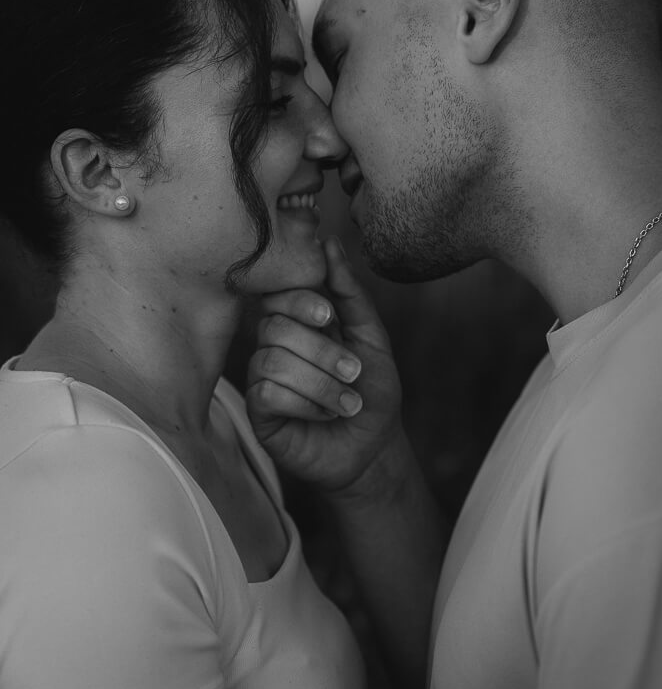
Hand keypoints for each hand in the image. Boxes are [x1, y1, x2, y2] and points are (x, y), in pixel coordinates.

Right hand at [246, 238, 402, 495]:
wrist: (374, 447)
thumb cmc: (372, 390)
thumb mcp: (371, 336)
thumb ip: (349, 291)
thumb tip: (328, 242)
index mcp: (299, 321)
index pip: (278, 293)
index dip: (300, 300)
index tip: (330, 318)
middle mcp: (275, 344)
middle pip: (275, 327)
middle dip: (322, 350)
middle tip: (354, 372)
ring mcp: (263, 377)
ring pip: (271, 360)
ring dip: (320, 383)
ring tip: (347, 402)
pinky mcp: (259, 411)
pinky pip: (266, 392)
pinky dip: (305, 404)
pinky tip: (323, 416)